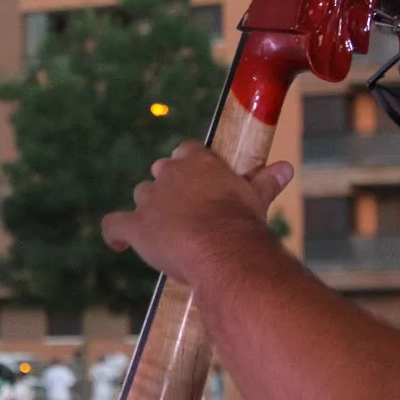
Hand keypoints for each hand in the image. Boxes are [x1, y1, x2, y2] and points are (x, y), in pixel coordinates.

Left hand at [101, 142, 292, 283]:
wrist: (223, 248)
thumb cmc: (242, 220)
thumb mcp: (256, 196)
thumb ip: (265, 180)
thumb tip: (286, 167)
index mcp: (196, 160)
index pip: (185, 151)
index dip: (190, 167)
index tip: (198, 183)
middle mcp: (168, 174)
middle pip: (160, 172)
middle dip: (170, 189)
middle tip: (186, 211)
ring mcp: (149, 200)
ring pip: (142, 196)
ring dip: (149, 210)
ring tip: (164, 231)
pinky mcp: (136, 226)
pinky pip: (114, 225)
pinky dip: (115, 234)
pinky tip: (119, 243)